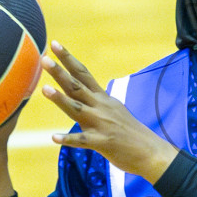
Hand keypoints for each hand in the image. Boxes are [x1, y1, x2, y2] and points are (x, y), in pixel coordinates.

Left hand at [41, 41, 178, 182]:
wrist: (151, 151)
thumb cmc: (130, 131)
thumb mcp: (114, 109)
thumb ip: (96, 101)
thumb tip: (82, 93)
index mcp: (102, 98)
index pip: (83, 74)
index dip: (68, 59)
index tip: (54, 44)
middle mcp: (100, 107)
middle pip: (77, 87)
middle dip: (60, 72)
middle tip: (44, 59)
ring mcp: (101, 124)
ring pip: (77, 109)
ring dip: (61, 99)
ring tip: (45, 89)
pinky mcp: (103, 142)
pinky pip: (82, 141)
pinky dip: (68, 139)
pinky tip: (54, 137)